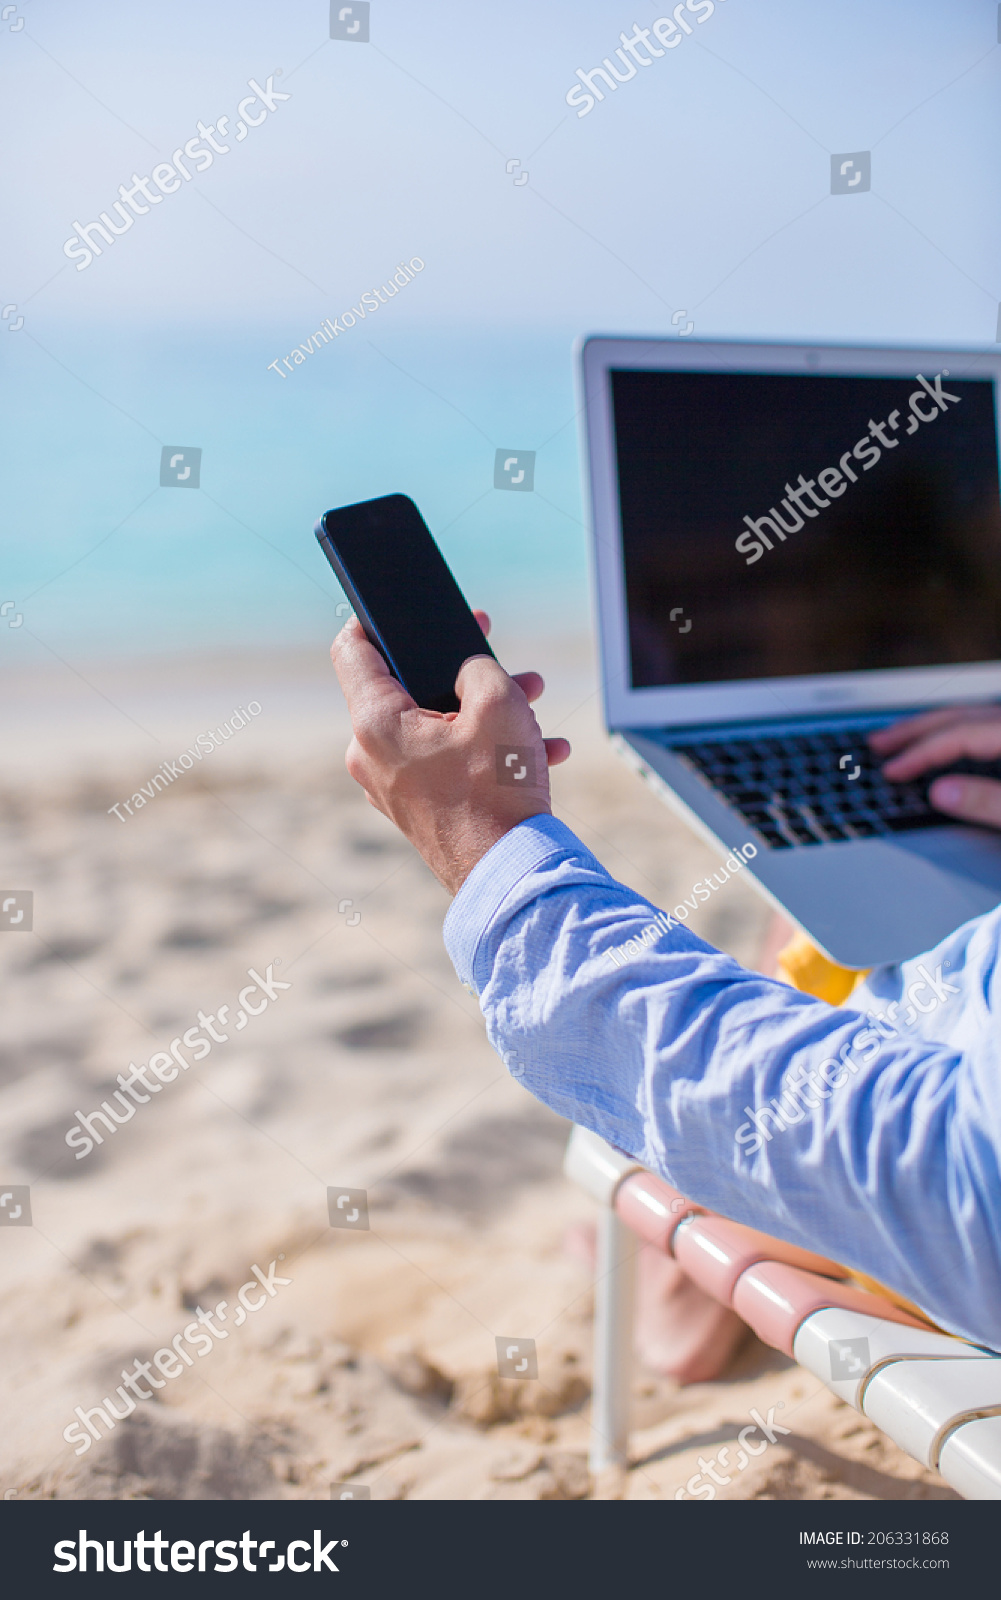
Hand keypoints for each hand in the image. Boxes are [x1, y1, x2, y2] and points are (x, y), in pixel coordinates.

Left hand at [330, 611, 570, 894]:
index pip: (352, 649)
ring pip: (435, 726)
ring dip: (483, 709)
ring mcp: (392, 786)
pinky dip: (486, 749)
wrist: (509, 873)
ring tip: (533, 702)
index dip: (375, 618)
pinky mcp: (418, 808)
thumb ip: (478, 667)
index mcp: (375, 722)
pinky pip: (446, 762)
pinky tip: (538, 750)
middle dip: (459, 667)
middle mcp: (371, 755)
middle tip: (495, 649)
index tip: (404, 607)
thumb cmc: (497, 790)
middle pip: (406, 687)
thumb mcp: (498, 703)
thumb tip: (469, 669)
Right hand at [870, 705, 1000, 827]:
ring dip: (931, 727)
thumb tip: (940, 793)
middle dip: (913, 730)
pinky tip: (944, 741)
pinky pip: (980, 726)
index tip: (891, 770)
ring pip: (968, 717)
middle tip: (878, 742)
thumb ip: (986, 801)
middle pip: (957, 717)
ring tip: (901, 736)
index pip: (956, 734)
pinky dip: (954, 731)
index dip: (918, 753)